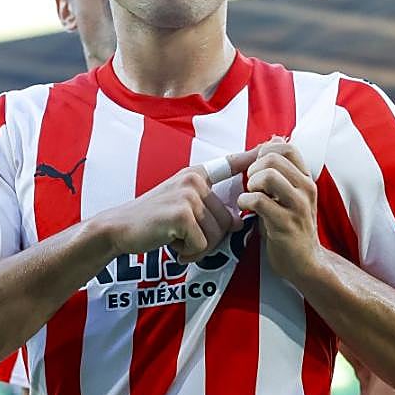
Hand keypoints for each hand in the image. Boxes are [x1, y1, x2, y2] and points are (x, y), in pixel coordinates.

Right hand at [102, 148, 257, 263]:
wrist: (118, 229)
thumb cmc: (152, 221)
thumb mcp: (182, 206)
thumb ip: (209, 209)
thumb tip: (239, 222)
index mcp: (196, 175)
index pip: (230, 163)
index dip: (251, 156)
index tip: (275, 141)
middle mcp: (194, 180)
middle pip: (227, 221)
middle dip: (209, 240)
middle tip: (184, 238)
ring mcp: (188, 195)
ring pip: (216, 235)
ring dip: (198, 248)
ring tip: (176, 239)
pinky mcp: (182, 214)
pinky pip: (202, 245)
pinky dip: (188, 252)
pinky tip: (170, 243)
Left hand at [236, 138, 321, 282]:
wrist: (305, 262)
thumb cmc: (292, 227)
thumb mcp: (289, 193)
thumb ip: (282, 169)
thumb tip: (274, 139)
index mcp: (306, 179)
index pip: (287, 148)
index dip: (265, 152)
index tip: (257, 168)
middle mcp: (306, 189)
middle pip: (273, 158)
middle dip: (254, 168)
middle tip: (251, 184)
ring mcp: (298, 206)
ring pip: (269, 176)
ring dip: (251, 184)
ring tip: (251, 195)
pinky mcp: (286, 223)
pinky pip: (259, 201)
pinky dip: (245, 201)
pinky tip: (246, 208)